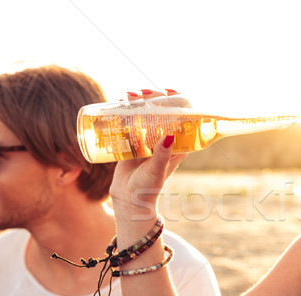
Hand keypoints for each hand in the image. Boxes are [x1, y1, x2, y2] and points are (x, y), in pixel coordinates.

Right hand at [109, 89, 187, 217]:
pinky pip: (130, 122)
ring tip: (128, 95)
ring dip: (138, 101)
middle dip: (153, 98)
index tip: (168, 91)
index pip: (181, 118)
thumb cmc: (148, 188)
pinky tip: (119, 102)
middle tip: (142, 92)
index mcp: (176, 145)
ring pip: (144, 115)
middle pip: (161, 112)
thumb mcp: (157, 170)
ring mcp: (147, 139)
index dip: (177, 101)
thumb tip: (168, 136)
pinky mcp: (132, 142)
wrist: (129, 199)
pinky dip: (125, 110)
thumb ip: (162, 155)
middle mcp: (163, 140)